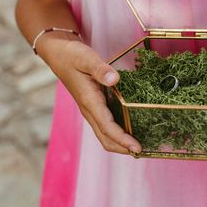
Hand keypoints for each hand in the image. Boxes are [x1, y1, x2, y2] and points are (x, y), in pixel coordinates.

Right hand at [38, 32, 141, 154]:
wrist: (58, 54)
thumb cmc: (72, 55)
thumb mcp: (86, 58)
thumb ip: (100, 68)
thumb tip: (114, 79)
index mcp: (89, 101)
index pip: (107, 127)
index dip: (123, 140)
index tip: (138, 148)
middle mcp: (90, 110)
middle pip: (106, 138)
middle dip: (125, 148)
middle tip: (147, 152)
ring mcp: (91, 110)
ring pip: (106, 134)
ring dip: (122, 143)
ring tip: (144, 145)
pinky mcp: (94, 106)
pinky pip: (107, 125)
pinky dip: (120, 132)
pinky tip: (134, 128)